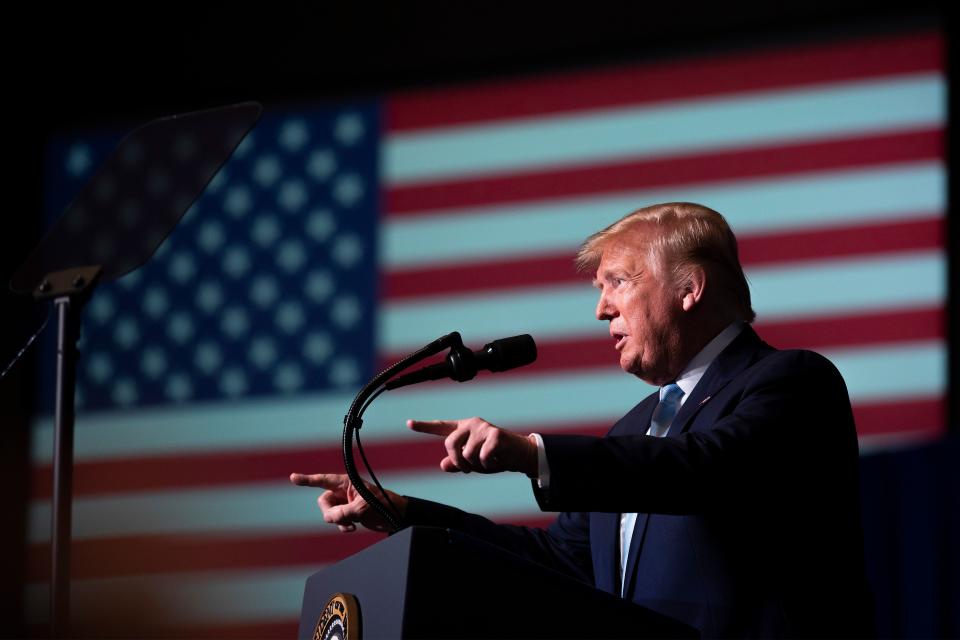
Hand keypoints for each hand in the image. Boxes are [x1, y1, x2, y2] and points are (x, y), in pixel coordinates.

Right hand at [289, 472, 406, 532]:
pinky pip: (337, 520)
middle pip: (324, 501)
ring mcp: (346, 503)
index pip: (323, 480)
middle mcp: (344, 491)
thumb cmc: (383, 504)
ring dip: (337, 521)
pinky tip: (352, 528)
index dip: (307, 480)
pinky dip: (342, 526)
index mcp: (347, 482)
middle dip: (329, 512)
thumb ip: (343, 513)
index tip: (293, 478)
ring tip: (350, 525)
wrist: (396, 517)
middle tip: (339, 518)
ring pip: (329, 513)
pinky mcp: (349, 514)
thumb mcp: (362, 508)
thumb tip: (328, 518)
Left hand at [407, 417, 537, 475]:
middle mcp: (471, 424)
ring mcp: (483, 427)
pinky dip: (487, 464)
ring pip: (467, 453)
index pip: (441, 427)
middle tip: (469, 469)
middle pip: (450, 443)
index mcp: (463, 429)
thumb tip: (443, 464)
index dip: (424, 426)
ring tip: (486, 462)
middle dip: (458, 461)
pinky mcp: (495, 434)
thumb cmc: (495, 458)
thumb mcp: (473, 463)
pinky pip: (482, 456)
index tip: (408, 423)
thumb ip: (457, 463)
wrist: (520, 455)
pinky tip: (495, 460)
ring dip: (475, 465)